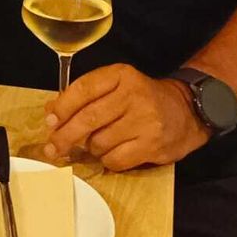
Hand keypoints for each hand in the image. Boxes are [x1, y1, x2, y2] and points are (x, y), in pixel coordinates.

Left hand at [43, 63, 207, 172]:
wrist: (186, 112)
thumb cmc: (142, 99)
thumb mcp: (116, 86)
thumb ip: (85, 95)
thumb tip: (51, 112)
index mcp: (121, 75)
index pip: (83, 89)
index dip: (62, 107)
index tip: (49, 121)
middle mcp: (133, 95)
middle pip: (88, 118)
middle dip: (65, 136)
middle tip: (53, 147)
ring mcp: (145, 121)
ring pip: (99, 142)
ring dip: (91, 148)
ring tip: (100, 143)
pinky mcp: (152, 144)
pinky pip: (115, 160)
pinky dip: (107, 160)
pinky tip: (114, 153)